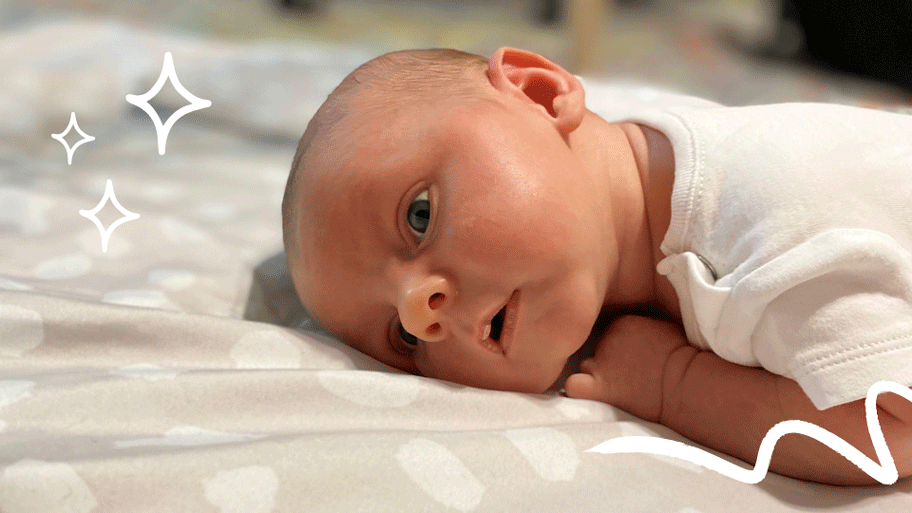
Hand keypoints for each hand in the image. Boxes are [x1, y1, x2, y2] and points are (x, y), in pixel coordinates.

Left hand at [564, 314, 690, 422]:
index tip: (634, 360)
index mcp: (621, 322)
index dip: (618, 350)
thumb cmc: (684, 360)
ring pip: (585, 367)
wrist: (688, 383)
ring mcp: (600, 361)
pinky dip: (578, 389)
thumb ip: (642, 329)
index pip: (607, 333)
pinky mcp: (599, 386)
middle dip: (607, 362)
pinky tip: (592, 394)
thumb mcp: (664, 330)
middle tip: (629, 376)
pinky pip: (574, 386)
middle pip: (594, 350)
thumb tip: (636, 339)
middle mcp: (606, 338)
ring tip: (622, 387)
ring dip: (597, 376)